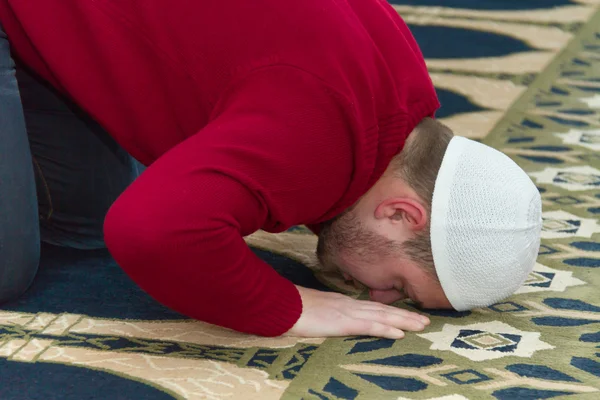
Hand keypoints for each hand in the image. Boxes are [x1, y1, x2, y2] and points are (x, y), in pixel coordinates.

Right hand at [284, 286, 429, 338]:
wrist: (281, 304)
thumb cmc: (293, 308)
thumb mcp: (314, 309)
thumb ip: (327, 312)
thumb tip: (333, 318)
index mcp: (343, 302)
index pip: (373, 307)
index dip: (392, 310)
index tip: (408, 314)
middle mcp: (349, 305)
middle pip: (383, 309)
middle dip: (405, 314)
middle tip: (426, 320)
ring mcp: (346, 312)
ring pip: (381, 315)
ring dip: (403, 320)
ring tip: (422, 325)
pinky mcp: (342, 322)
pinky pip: (368, 326)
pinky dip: (385, 328)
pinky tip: (399, 333)